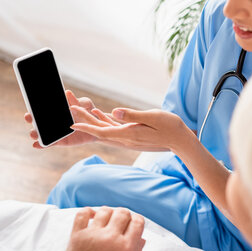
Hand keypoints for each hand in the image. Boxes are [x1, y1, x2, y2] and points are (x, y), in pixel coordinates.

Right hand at [24, 90, 97, 148]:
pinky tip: (36, 144)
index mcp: (57, 110)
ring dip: (35, 133)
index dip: (34, 107)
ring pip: (42, 133)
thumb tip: (67, 93)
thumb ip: (76, 100)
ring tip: (33, 133)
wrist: (98, 127)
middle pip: (38, 120)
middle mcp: (53, 121)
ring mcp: (56, 132)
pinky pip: (50, 143)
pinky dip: (42, 145)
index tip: (30, 106)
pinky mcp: (61, 142)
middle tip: (29, 117)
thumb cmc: (90, 112)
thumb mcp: (85, 104)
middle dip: (31, 119)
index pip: (42, 108)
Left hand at [43, 207, 145, 250]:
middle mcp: (110, 238)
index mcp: (126, 249)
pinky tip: (92, 217)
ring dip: (109, 213)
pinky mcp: (76, 235)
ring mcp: (92, 235)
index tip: (134, 223)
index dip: (137, 220)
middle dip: (125, 215)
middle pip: (122, 213)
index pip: (137, 222)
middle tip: (121, 222)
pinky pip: (82, 213)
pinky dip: (88, 211)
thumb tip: (141, 238)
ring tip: (108, 220)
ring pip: (105, 210)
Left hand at [70, 107, 192, 151]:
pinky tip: (99, 113)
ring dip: (92, 121)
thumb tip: (114, 111)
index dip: (85, 127)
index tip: (71, 123)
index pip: (101, 131)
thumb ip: (132, 115)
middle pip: (100, 130)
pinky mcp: (133, 135)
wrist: (180, 140)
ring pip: (105, 129)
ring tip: (79, 111)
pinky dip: (104, 121)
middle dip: (84, 121)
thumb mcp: (151, 117)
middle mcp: (125, 138)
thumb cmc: (169, 126)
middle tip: (70, 110)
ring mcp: (129, 138)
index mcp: (128, 134)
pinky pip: (114, 128)